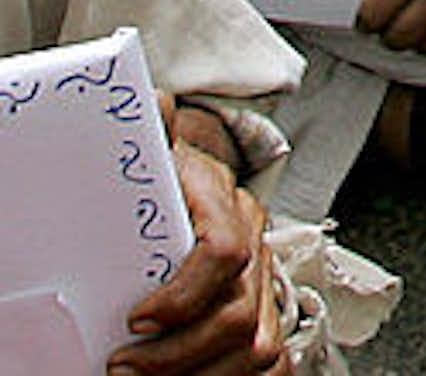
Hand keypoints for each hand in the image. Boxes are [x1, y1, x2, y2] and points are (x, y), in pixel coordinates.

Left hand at [111, 121, 284, 374]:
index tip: (135, 320)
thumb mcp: (156, 155)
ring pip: (260, 348)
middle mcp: (257, 246)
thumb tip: (157, 105)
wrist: (196, 191)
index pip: (226, 253)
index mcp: (229, 206)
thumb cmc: (166, 182)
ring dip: (201, 375)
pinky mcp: (267, 315)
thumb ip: (155, 131)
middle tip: (121, 366)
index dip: (184, 294)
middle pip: (240, 316)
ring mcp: (266, 283)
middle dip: (177, 354)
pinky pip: (275, 361)